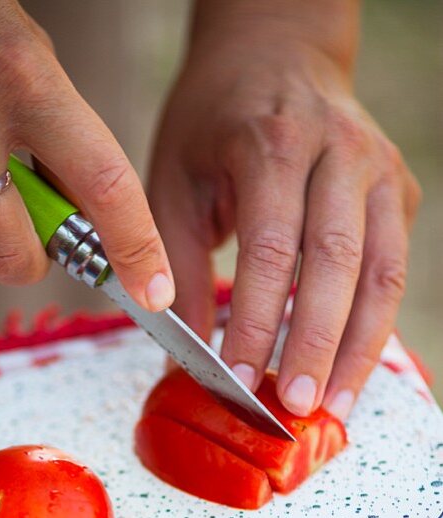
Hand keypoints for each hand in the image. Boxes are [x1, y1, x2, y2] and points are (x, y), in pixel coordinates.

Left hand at [148, 13, 419, 419]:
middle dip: (314, 344)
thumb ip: (176, 267)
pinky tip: (351, 372)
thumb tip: (181, 358)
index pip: (270, 248)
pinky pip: (395, 268)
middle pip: (336, 262)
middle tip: (295, 407)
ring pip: (382, 272)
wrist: (276, 52)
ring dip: (358, 349)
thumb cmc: (214, 126)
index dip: (255, 322)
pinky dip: (375, 327)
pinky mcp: (400, 191)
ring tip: (334, 408)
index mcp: (272, 143)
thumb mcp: (174, 182)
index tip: (237, 380)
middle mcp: (338, 151)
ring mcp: (379, 169)